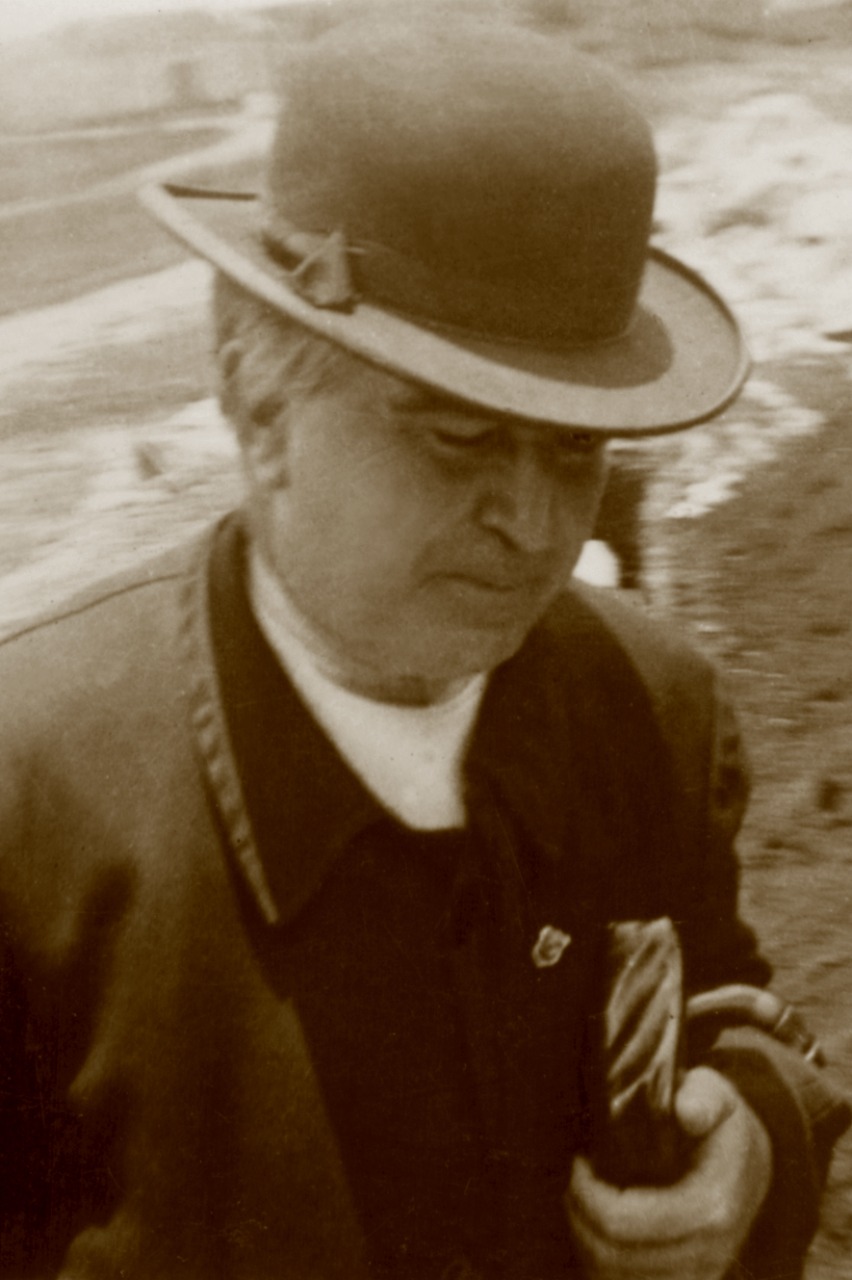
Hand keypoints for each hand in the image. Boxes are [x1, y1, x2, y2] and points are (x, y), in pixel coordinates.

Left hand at [565, 1066, 771, 1278]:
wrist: (752, 1164)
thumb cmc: (721, 1125)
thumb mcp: (714, 1095)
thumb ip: (703, 1097)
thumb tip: (687, 1111)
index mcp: (711, 1207)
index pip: (624, 1222)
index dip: (588, 1195)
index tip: (580, 1160)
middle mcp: (707, 1253)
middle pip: (613, 1256)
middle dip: (580, 1217)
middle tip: (573, 1181)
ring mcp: (700, 1275)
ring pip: (616, 1279)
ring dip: (586, 1242)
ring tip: (580, 1202)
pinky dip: (601, 1264)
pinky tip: (595, 1230)